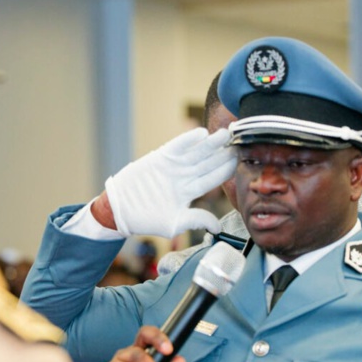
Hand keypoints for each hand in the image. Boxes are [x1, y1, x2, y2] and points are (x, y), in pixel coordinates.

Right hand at [104, 128, 235, 237]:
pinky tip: (201, 134)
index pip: (213, 178)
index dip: (227, 169)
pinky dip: (187, 140)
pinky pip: (176, 146)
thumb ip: (196, 220)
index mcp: (189, 191)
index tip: (242, 161)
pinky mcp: (159, 158)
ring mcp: (172, 166)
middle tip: (240, 140)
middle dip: (224, 152)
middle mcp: (183, 176)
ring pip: (196, 152)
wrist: (120, 211)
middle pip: (208, 162)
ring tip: (225, 134)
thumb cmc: (146, 220)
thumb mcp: (175, 224)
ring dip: (211, 143)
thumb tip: (217, 228)